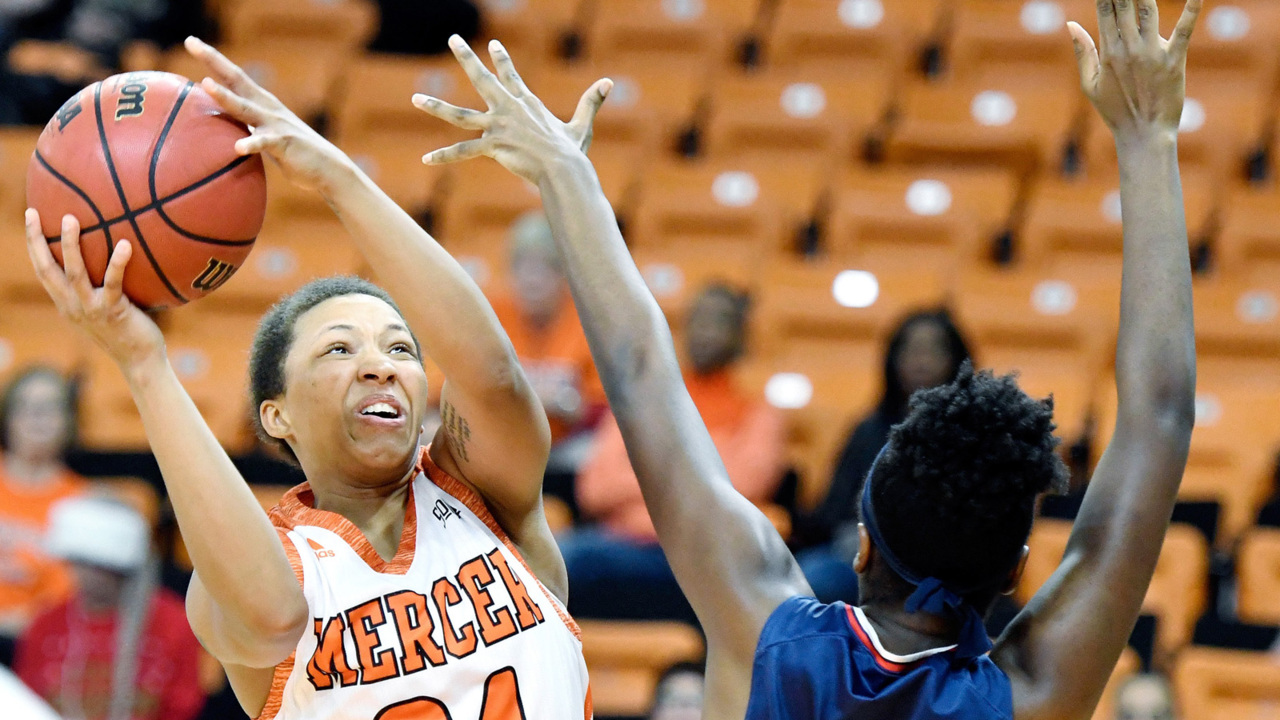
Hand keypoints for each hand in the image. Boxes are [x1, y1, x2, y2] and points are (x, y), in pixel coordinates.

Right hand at [24, 210, 165, 378]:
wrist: (140, 361)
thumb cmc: (128, 330)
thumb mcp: (104, 308)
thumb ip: (98, 287)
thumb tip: (112, 250)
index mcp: (66, 304)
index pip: (43, 270)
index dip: (33, 245)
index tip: (30, 217)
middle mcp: (72, 306)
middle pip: (47, 269)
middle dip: (36, 240)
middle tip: (32, 213)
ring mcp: (91, 309)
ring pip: (74, 273)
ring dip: (69, 245)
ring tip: (70, 219)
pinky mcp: (113, 312)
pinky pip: (113, 283)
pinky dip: (117, 263)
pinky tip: (125, 244)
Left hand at [183, 37, 354, 194]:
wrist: (328, 167)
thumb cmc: (293, 153)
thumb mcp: (267, 135)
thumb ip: (247, 127)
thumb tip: (221, 129)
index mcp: (261, 103)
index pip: (233, 76)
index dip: (213, 59)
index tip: (191, 42)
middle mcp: (267, 107)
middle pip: (236, 79)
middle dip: (213, 61)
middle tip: (192, 42)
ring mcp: (276, 124)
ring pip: (246, 108)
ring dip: (226, 96)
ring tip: (207, 84)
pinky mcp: (285, 143)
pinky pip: (266, 143)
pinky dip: (252, 143)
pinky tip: (239, 147)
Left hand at [412, 35, 610, 183]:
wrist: (563, 169)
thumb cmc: (573, 151)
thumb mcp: (582, 125)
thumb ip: (591, 102)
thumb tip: (610, 82)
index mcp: (527, 103)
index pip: (511, 75)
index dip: (502, 58)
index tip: (493, 44)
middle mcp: (508, 109)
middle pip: (482, 78)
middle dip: (466, 57)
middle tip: (453, 39)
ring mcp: (497, 126)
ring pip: (459, 115)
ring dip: (436, 106)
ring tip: (415, 98)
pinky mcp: (492, 145)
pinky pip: (463, 152)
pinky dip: (444, 156)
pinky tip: (426, 159)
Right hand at [1069, 0, 1200, 143]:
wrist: (1143, 133)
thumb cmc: (1115, 111)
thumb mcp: (1090, 84)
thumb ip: (1082, 53)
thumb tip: (1071, 25)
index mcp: (1108, 53)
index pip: (1104, 12)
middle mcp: (1128, 49)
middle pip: (1125, 6)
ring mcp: (1152, 53)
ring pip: (1148, 11)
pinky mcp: (1174, 60)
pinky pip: (1184, 30)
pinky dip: (1191, 10)